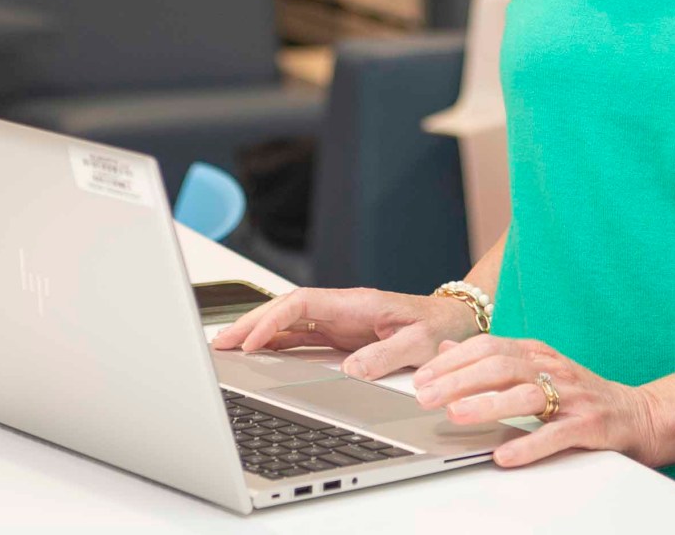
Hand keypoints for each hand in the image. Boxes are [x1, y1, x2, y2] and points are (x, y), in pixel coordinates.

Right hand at [211, 286, 483, 380]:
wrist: (454, 321)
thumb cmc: (438, 328)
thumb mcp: (418, 344)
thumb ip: (384, 355)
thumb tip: (350, 372)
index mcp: (356, 303)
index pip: (302, 305)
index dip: (274, 320)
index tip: (254, 340)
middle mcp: (341, 309)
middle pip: (285, 310)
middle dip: (250, 323)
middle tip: (221, 343)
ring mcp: (337, 321)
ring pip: (287, 322)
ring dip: (256, 333)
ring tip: (227, 349)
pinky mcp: (338, 335)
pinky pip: (298, 335)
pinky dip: (273, 342)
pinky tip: (255, 354)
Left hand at [412, 335, 664, 468]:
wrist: (639, 414)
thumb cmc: (580, 395)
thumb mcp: (535, 368)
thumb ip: (492, 358)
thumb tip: (447, 349)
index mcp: (536, 352)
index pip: (487, 347)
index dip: (452, 361)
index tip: (422, 377)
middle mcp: (552, 368)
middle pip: (500, 366)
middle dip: (458, 380)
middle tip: (427, 396)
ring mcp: (572, 396)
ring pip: (525, 395)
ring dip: (487, 404)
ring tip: (457, 415)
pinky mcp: (588, 426)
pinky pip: (555, 435)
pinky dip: (528, 445)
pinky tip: (505, 454)